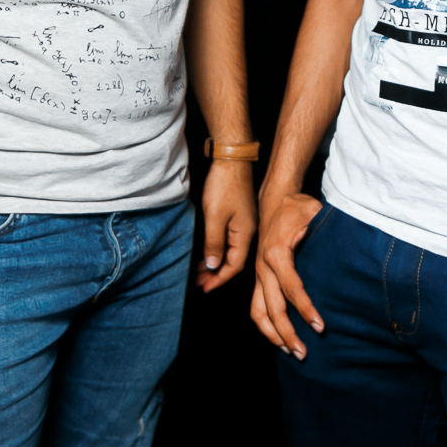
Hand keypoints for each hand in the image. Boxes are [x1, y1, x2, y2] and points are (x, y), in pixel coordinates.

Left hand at [195, 159, 255, 292]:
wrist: (232, 158)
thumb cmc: (224, 185)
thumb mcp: (215, 217)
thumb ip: (214, 243)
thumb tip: (214, 266)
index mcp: (245, 233)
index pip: (235, 265)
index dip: (220, 278)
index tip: (205, 288)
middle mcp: (248, 230)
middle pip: (234, 260)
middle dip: (216, 273)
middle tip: (199, 282)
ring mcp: (244, 222)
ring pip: (230, 250)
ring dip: (215, 261)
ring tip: (200, 271)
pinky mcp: (238, 214)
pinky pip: (229, 239)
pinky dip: (217, 248)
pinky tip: (208, 250)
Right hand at [250, 190, 325, 359]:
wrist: (275, 199)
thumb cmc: (297, 206)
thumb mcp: (313, 211)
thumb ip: (325, 226)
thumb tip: (347, 241)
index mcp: (276, 252)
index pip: (291, 287)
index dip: (305, 309)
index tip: (319, 326)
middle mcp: (263, 267)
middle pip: (272, 308)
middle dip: (287, 333)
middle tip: (304, 352)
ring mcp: (258, 274)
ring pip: (258, 312)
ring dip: (273, 335)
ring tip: (291, 352)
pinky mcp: (259, 278)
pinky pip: (256, 307)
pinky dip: (265, 326)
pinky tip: (279, 338)